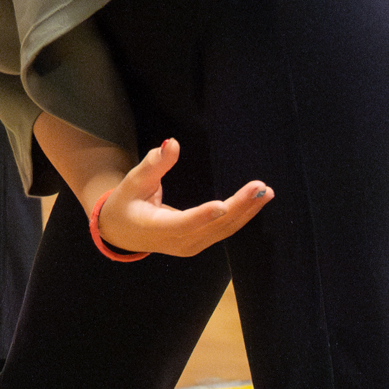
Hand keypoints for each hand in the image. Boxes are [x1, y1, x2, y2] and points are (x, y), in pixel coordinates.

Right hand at [93, 138, 272, 255]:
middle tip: (260, 187)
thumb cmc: (126, 203)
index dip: (202, 215)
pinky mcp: (200, 241)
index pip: (183, 223)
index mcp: (156, 228)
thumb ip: (154, 164)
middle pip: (213, 227)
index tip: (223, 205)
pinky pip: (224, 230)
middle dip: (239, 207)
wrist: (122, 232)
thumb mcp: (133, 182)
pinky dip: (242, 216)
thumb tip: (172, 143)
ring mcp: (191, 245)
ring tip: (266, 192)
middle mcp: (178, 242)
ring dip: (247, 211)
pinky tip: (257, 202)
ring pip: (224, 230)